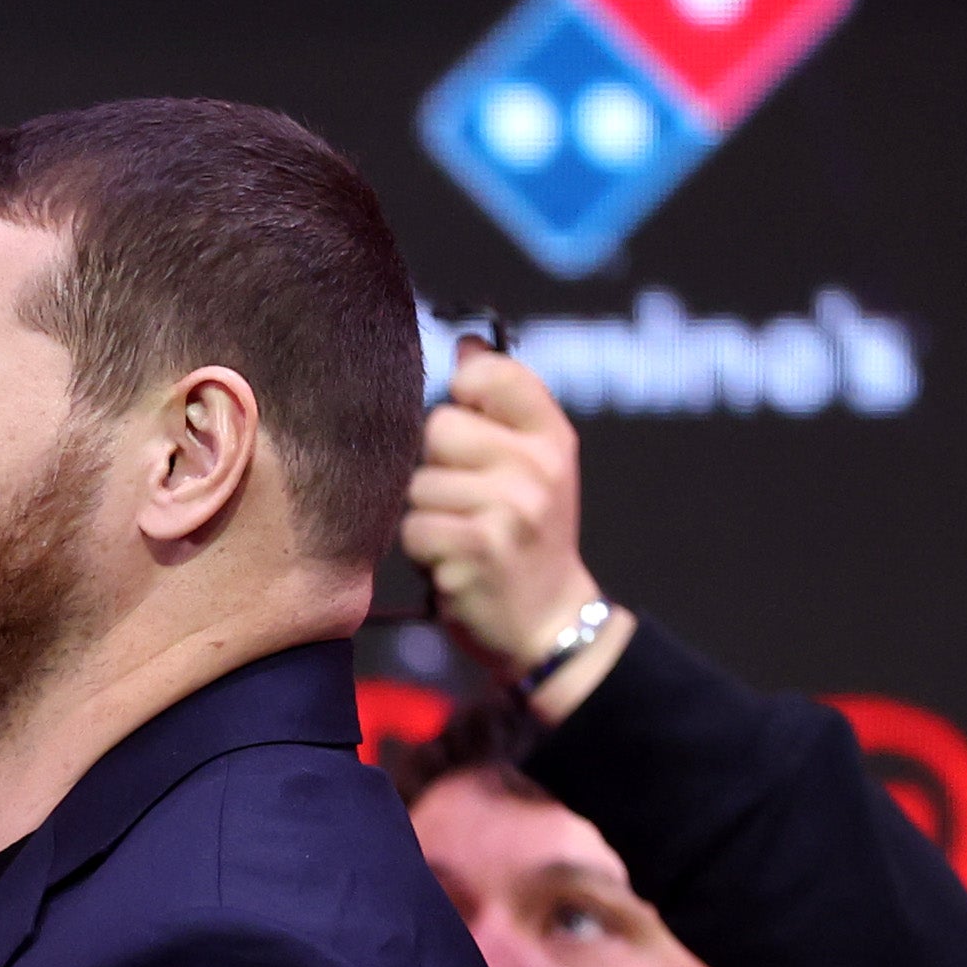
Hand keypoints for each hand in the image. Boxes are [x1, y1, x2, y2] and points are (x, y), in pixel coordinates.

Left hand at [398, 342, 621, 703]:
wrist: (547, 623)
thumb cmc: (528, 539)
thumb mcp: (536, 466)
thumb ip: (502, 405)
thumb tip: (466, 343)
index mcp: (553, 438)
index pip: (494, 373)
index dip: (466, 391)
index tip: (472, 424)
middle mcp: (537, 467)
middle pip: (439, 425)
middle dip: (438, 464)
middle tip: (467, 500)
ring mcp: (508, 509)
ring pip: (420, 481)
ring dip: (428, 512)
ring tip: (461, 534)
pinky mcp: (474, 550)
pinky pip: (413, 527)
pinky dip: (422, 549)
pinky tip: (452, 561)